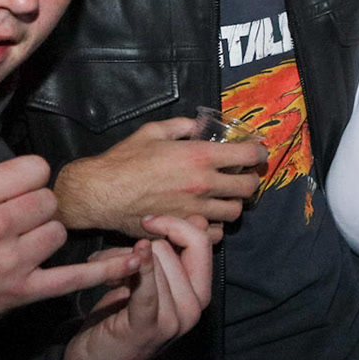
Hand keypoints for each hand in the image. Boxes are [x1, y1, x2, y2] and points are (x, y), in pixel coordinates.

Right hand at [0, 96, 145, 352]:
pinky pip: (72, 278)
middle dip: (36, 205)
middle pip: (50, 200)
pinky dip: (104, 272)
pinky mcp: (22, 293)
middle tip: (12, 217)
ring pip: (59, 232)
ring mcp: (11, 263)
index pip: (35, 169)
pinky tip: (134, 261)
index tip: (9, 188)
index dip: (26, 177)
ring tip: (19, 241)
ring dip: (46, 235)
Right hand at [52, 117, 265, 238]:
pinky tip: (208, 217)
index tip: (257, 153)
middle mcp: (203, 184)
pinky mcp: (183, 229)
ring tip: (225, 198)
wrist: (100, 193)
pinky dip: (216, 226)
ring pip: (234, 213)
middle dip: (250, 181)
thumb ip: (182, 127)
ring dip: (234, 204)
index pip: (248, 156)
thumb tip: (199, 126)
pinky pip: (214, 233)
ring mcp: (195, 210)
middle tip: (243, 177)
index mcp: (199, 156)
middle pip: (248, 188)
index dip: (258, 153)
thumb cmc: (124, 160)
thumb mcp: (154, 131)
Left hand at [60, 214, 212, 359]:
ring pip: (153, 262)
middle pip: (169, 250)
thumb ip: (172, 257)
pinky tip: (136, 254)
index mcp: (199, 294)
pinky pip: (148, 287)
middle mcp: (194, 307)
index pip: (200, 245)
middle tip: (114, 264)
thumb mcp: (152, 284)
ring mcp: (174, 320)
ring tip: (106, 276)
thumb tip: (200, 220)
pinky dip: (142, 267)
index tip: (148, 224)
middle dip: (137, 248)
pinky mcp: (148, 326)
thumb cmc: (120, 319)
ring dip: (119, 260)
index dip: (176, 226)